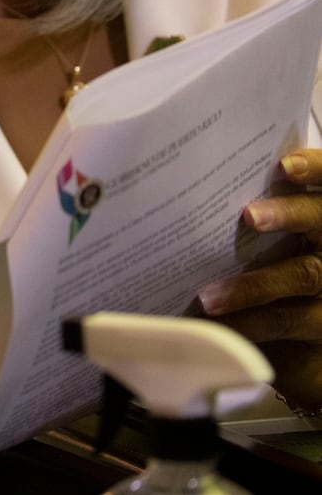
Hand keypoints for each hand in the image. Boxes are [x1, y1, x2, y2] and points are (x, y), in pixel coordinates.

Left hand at [197, 148, 321, 410]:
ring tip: (208, 295)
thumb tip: (187, 177)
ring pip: (303, 276)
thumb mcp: (262, 230)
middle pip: (320, 222)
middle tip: (249, 215)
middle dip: (288, 215)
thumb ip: (249, 205)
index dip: (314, 169)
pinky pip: (289, 322)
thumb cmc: (263, 260)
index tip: (284, 165)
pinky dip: (251, 323)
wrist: (292, 328)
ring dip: (252, 285)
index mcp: (316, 212)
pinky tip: (217, 322)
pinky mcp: (321, 325)